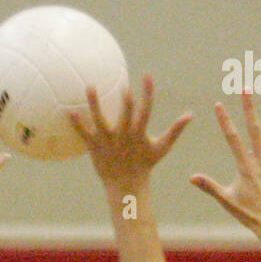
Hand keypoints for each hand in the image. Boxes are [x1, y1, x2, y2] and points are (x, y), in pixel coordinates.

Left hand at [70, 74, 190, 193]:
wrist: (126, 186)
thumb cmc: (145, 165)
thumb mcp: (162, 148)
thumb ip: (176, 130)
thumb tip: (192, 114)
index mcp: (139, 133)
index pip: (146, 110)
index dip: (148, 93)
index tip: (147, 75)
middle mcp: (124, 136)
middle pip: (125, 115)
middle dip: (126, 102)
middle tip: (124, 85)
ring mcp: (108, 141)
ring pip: (100, 120)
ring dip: (95, 104)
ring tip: (89, 86)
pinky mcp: (95, 147)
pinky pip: (84, 133)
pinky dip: (77, 124)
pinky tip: (69, 111)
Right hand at [189, 94, 260, 238]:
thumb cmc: (249, 215)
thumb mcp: (227, 200)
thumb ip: (210, 186)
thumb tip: (191, 178)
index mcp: (245, 167)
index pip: (232, 139)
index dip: (225, 121)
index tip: (218, 105)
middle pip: (255, 129)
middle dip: (249, 108)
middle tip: (247, 87)